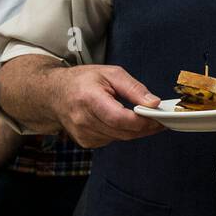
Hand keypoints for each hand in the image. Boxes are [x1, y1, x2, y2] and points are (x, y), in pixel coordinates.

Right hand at [48, 65, 163, 147]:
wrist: (54, 93)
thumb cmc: (82, 81)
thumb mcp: (111, 73)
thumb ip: (134, 88)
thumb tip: (154, 103)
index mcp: (89, 99)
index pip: (120, 118)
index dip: (143, 121)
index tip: (160, 117)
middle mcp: (83, 120)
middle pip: (123, 131)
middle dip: (146, 127)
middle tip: (161, 120)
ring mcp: (83, 134)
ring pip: (121, 138)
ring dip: (136, 131)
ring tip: (147, 118)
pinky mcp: (86, 141)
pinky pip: (113, 139)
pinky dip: (123, 132)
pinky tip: (125, 122)